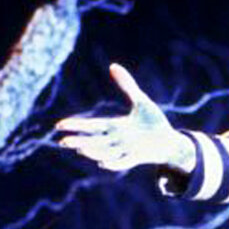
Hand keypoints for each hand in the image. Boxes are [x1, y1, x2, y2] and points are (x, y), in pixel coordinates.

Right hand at [55, 64, 195, 172]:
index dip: (76, 125)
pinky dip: (114, 163)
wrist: (170, 142)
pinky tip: (103, 163)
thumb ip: (126, 84)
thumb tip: (113, 66)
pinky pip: (123, 162)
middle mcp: (118, 139)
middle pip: (94, 140)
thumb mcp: (140, 100)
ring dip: (93, 152)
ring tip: (80, 149)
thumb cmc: (153, 121)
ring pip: (106, 152)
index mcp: (115, 126)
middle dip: (79, 141)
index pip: (92, 125)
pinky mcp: (139, 157)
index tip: (59, 125)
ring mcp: (127, 150)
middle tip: (62, 142)